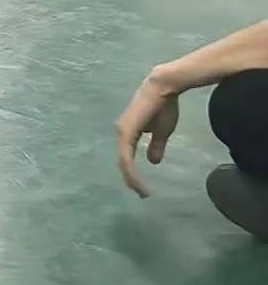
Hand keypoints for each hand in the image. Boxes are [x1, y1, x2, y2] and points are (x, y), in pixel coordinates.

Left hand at [115, 75, 179, 197]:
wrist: (163, 90)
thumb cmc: (162, 108)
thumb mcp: (160, 132)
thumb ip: (155, 146)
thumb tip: (152, 161)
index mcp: (128, 134)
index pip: (126, 158)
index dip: (133, 175)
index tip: (143, 189)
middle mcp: (121, 134)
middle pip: (123, 163)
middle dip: (131, 180)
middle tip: (141, 194)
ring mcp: (122, 133)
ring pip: (123, 162)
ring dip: (131, 179)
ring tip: (141, 191)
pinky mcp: (126, 132)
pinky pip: (126, 157)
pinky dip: (131, 171)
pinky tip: (138, 181)